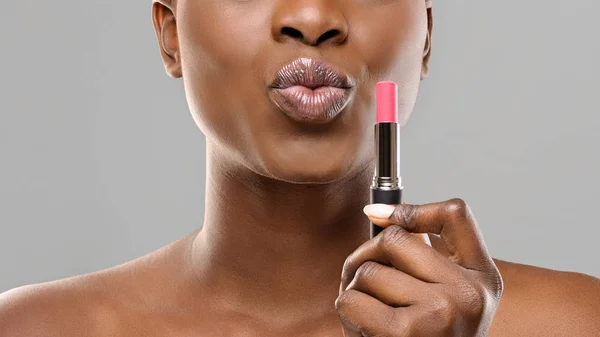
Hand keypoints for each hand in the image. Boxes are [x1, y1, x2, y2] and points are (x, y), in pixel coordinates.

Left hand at [335, 198, 503, 336]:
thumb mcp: (447, 295)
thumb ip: (423, 252)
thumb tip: (373, 212)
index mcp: (482, 278)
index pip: (455, 213)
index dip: (411, 208)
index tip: (378, 217)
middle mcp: (468, 293)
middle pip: (393, 240)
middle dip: (366, 257)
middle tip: (364, 282)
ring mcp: (440, 311)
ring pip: (367, 271)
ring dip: (355, 291)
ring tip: (371, 315)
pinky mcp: (406, 332)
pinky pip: (351, 299)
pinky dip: (348, 313)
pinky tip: (367, 330)